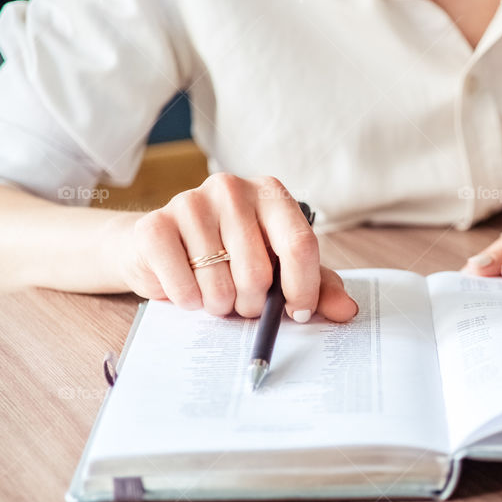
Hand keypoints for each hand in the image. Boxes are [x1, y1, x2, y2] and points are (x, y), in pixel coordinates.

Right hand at [114, 173, 358, 320]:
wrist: (160, 247)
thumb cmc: (230, 257)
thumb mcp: (279, 268)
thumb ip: (317, 286)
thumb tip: (347, 311)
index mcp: (270, 193)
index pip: (300, 244)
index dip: (302, 288)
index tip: (297, 313)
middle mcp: (232, 189)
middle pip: (258, 273)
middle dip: (252, 305)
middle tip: (241, 301)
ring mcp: (191, 202)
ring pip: (220, 286)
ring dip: (218, 305)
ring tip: (212, 291)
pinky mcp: (155, 225)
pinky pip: (183, 287)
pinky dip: (187, 302)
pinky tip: (186, 286)